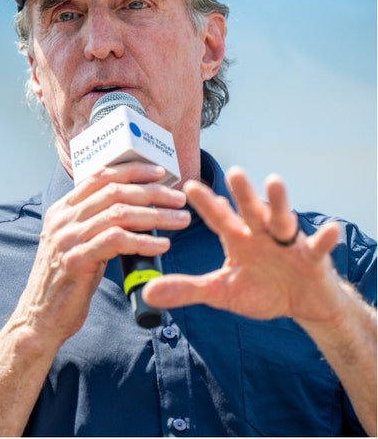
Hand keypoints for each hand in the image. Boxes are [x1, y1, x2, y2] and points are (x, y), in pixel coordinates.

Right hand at [15, 162, 190, 344]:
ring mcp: (67, 239)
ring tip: (180, 220)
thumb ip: (96, 225)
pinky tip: (162, 244)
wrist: (41, 316)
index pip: (99, 176)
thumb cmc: (67, 282)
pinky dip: (144, 241)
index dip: (132, 171)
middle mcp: (62, 219)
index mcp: (62, 210)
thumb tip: (135, 212)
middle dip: (152, 192)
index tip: (159, 172)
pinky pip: (117, 241)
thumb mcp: (77, 244)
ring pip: (119, 213)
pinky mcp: (76, 260)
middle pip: (114, 192)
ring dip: (156, 215)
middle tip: (179, 199)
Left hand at [143, 167, 344, 323]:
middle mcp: (261, 234)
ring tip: (274, 181)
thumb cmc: (261, 290)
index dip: (205, 204)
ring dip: (278, 202)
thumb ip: (186, 288)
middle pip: (249, 211)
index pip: (218, 218)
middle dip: (241, 193)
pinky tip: (330, 228)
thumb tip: (146, 292)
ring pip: (282, 220)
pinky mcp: (313, 258)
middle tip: (232, 171)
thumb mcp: (220, 292)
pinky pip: (318, 247)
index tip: (188, 186)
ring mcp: (288, 243)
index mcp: (238, 239)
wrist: (301, 304)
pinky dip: (324, 238)